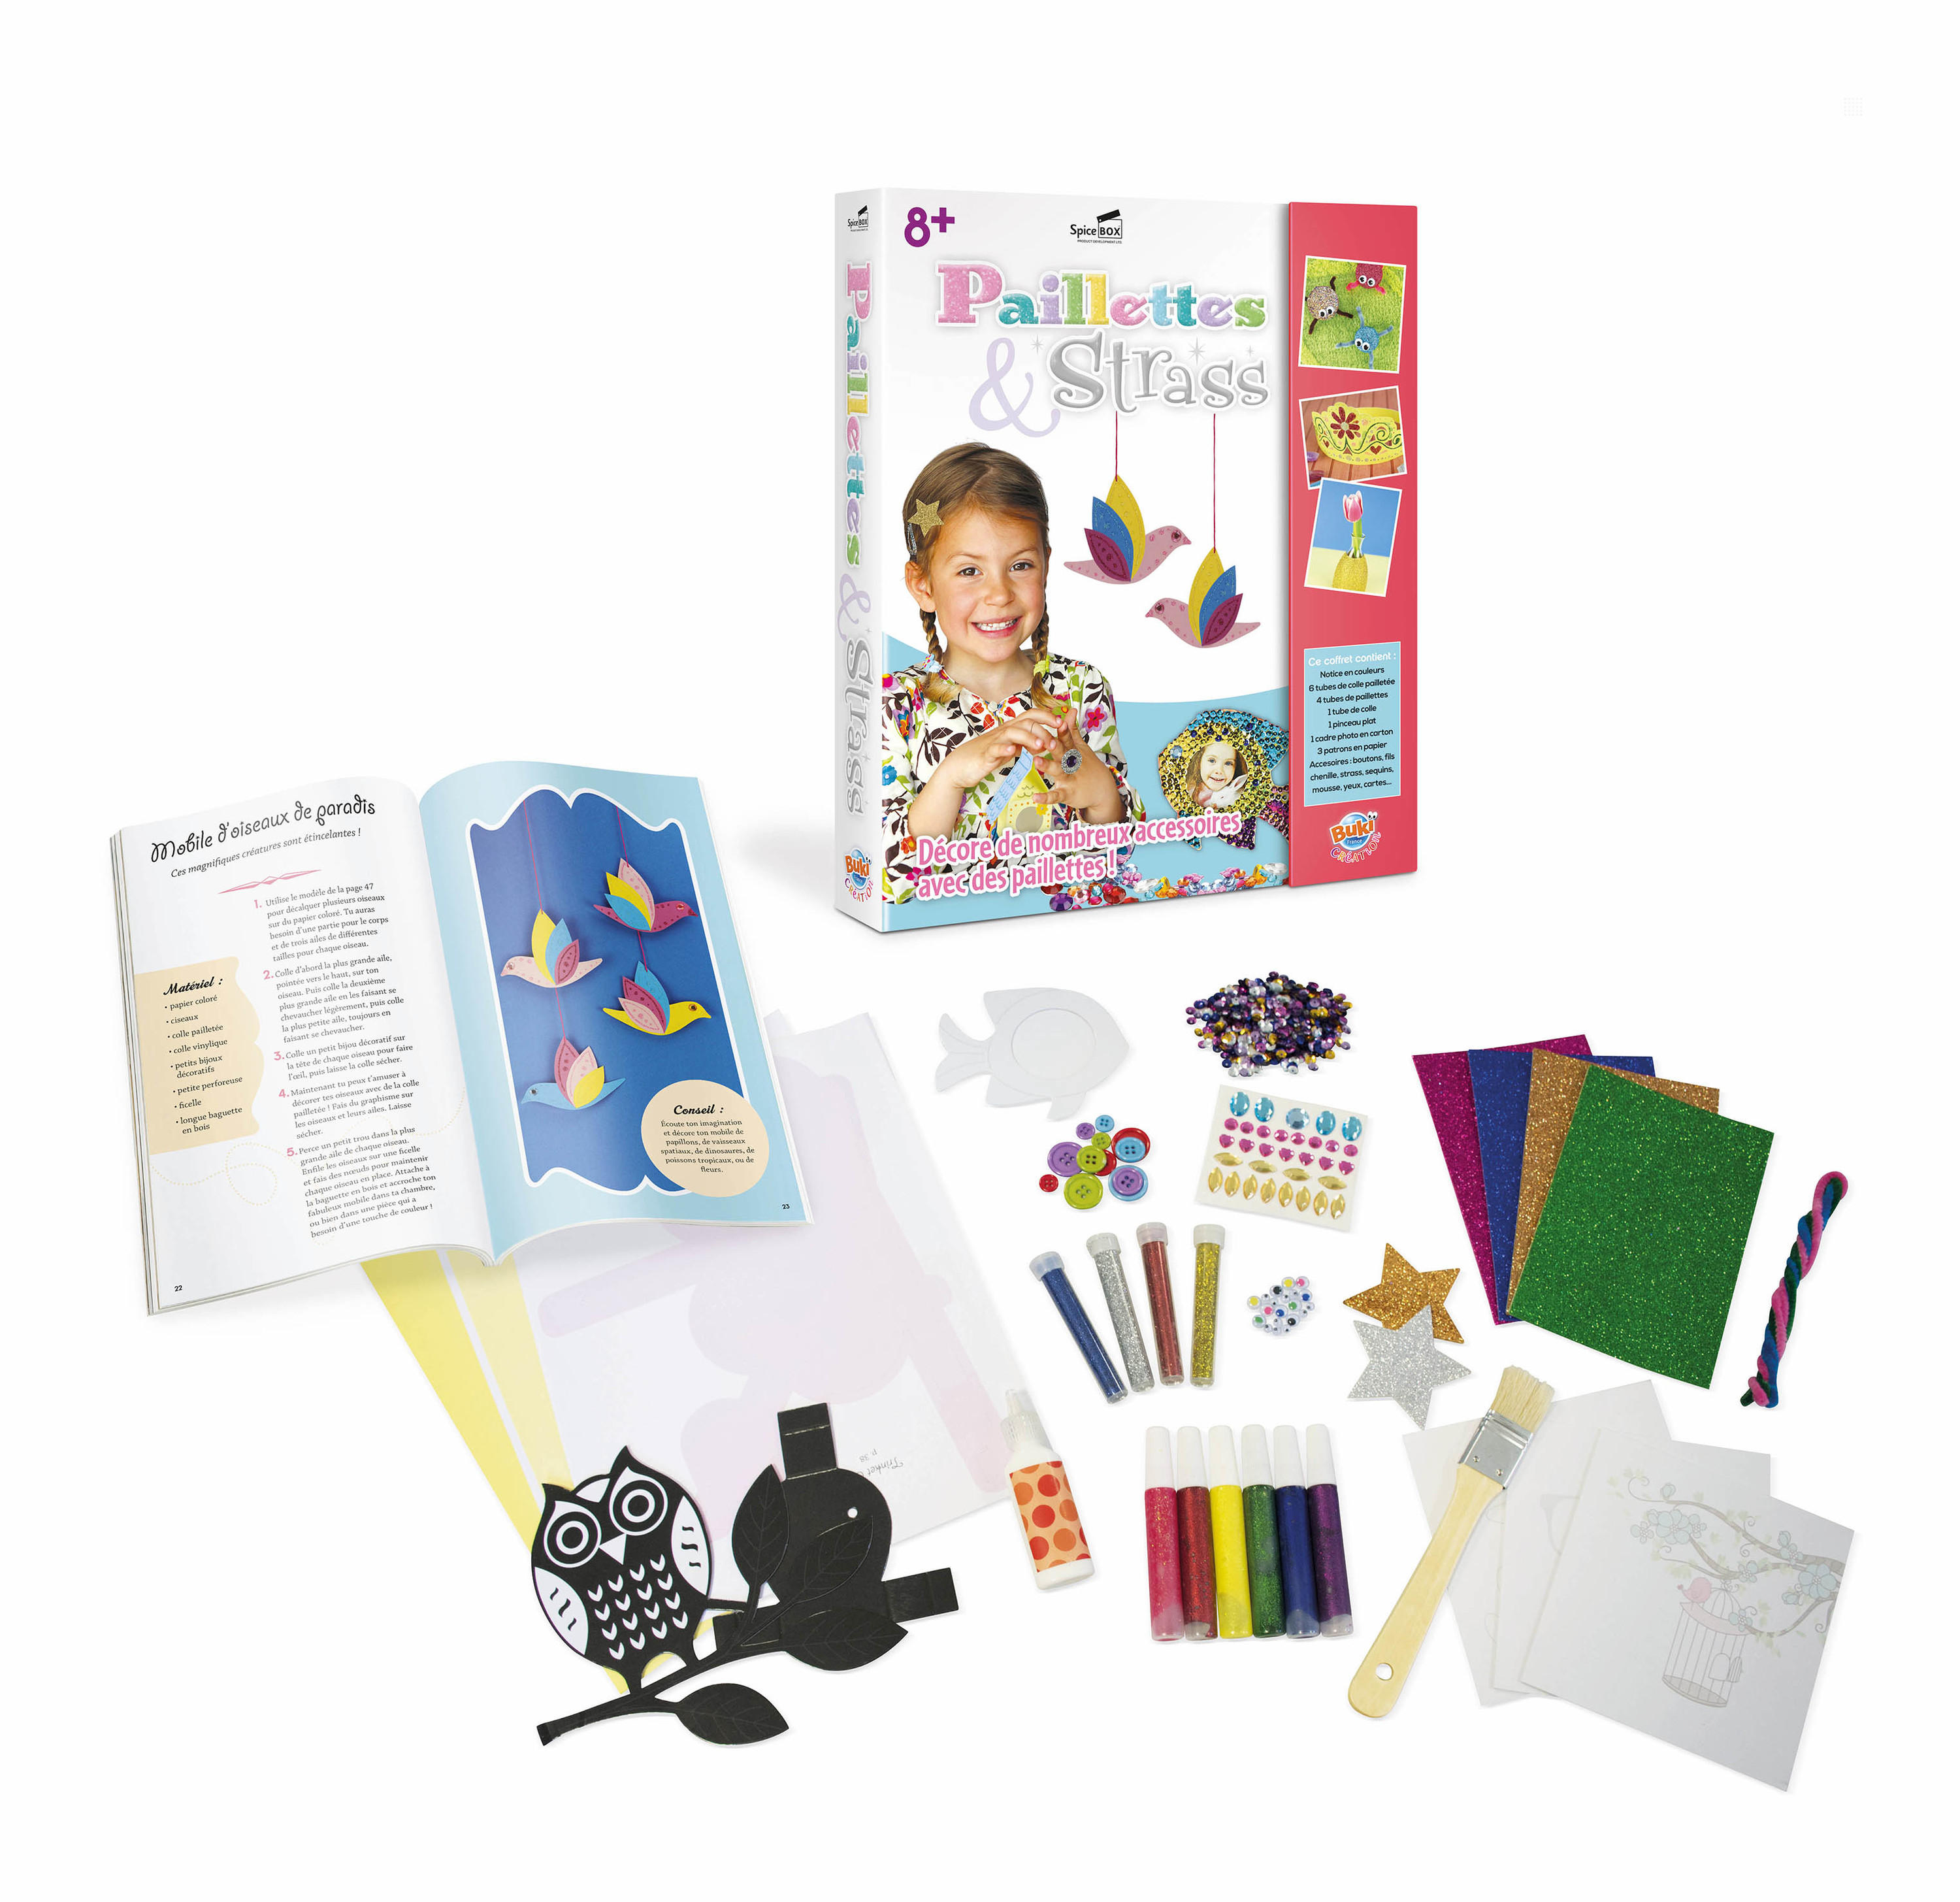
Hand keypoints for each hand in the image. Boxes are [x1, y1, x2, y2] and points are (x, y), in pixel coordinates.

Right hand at [936, 712, 1061, 792]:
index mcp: (1011, 729)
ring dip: (1028, 738)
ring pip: (1013, 733)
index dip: (1047, 716)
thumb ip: (1024, 744)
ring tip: (1040, 747)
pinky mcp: (985, 755)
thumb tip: (1042, 743)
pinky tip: (1012, 752)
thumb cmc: (985, 756)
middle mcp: (1004, 732)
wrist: (960, 766)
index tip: (1062, 722)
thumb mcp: (1009, 749)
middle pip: (1026, 723)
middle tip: (1055, 743)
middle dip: (1043, 731)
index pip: (1031, 715)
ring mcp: (994, 742)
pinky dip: (1004, 749)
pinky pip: (995, 749)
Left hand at [1037, 718, 1120, 820]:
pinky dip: (1046, 798)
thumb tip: (1070, 710)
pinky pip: (1055, 795)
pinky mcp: (1067, 793)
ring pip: (1057, 771)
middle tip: (1047, 739)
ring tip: (1036, 762)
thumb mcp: (1081, 747)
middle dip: (1055, 746)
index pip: (1068, 739)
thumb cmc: (1087, 766)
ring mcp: (1069, 778)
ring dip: (1047, 766)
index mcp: (1073, 751)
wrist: (1102, 790)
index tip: (1059, 721)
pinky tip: (1035, 797)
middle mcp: (1071, 763)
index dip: (1064, 731)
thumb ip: (1073, 730)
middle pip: (1062, 752)